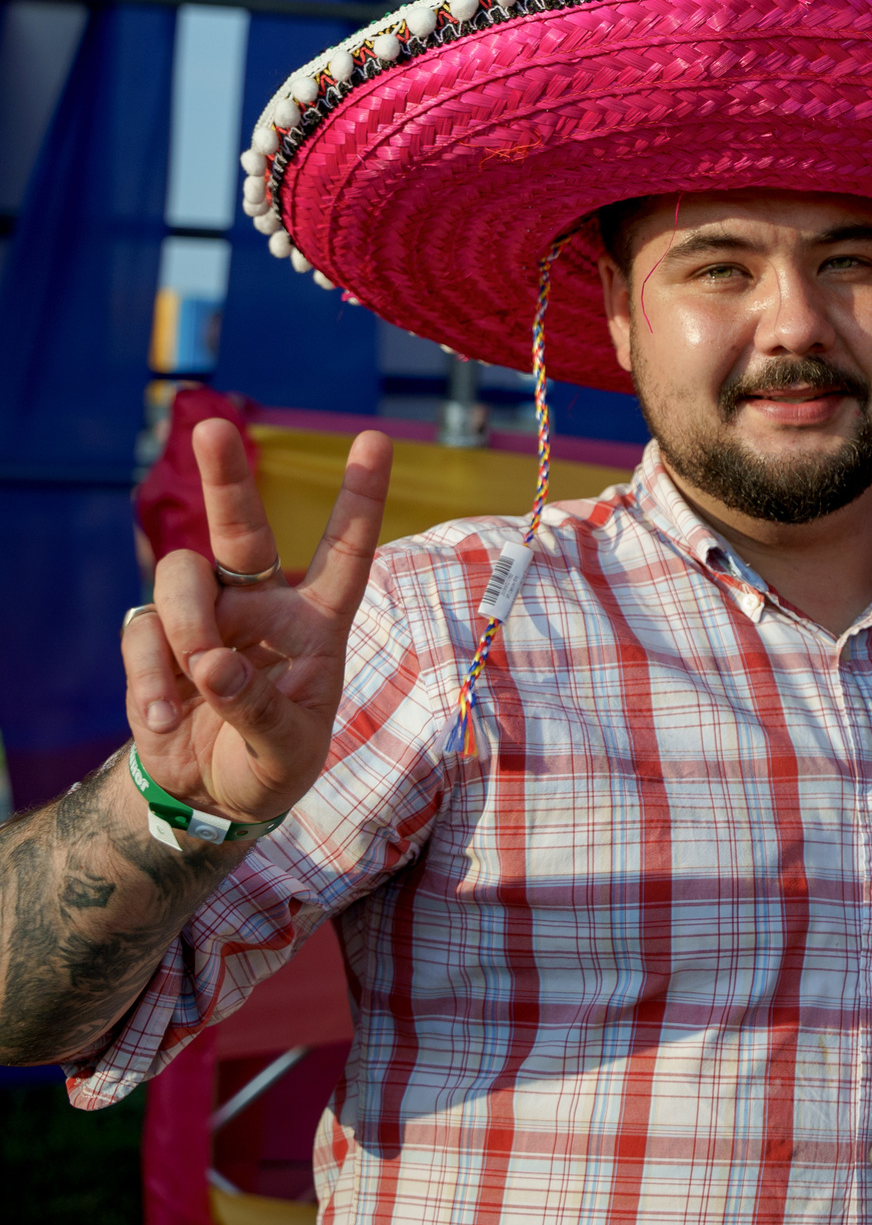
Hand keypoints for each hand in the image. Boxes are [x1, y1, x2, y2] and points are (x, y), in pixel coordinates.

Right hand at [120, 420, 392, 824]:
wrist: (214, 795)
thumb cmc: (273, 761)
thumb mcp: (288, 749)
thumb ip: (259, 709)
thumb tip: (216, 664)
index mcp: (316, 622)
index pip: (344, 552)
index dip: (359, 498)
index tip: (375, 439)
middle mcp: (261, 605)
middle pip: (242, 529)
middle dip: (226, 477)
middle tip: (212, 428)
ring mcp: (205, 618)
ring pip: (183, 579)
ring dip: (186, 628)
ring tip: (199, 683)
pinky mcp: (156, 640)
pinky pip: (143, 633)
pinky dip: (152, 678)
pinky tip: (166, 717)